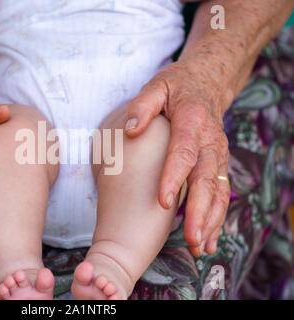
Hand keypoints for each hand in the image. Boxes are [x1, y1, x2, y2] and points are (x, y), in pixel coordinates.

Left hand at [125, 60, 231, 256]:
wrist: (207, 82)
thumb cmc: (177, 86)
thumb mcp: (158, 85)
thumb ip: (144, 105)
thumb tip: (131, 130)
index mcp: (192, 120)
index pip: (183, 151)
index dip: (174, 177)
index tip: (163, 201)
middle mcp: (211, 140)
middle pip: (208, 179)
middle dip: (201, 210)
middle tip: (191, 237)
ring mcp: (218, 154)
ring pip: (219, 191)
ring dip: (212, 220)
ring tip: (200, 247)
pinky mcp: (219, 163)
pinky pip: (222, 193)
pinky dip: (217, 217)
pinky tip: (208, 239)